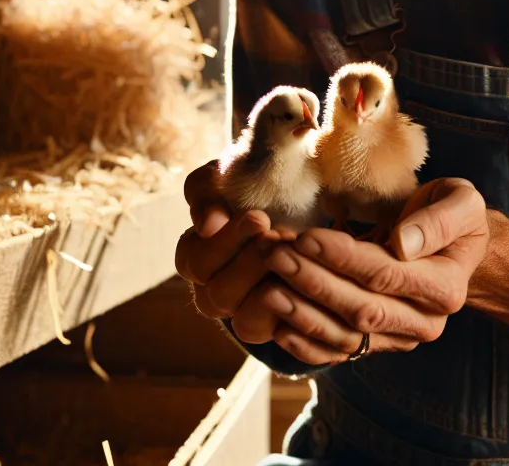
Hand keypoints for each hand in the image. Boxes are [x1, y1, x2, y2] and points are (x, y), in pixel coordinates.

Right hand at [175, 161, 292, 343]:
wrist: (308, 197)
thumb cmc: (258, 185)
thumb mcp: (227, 176)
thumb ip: (208, 193)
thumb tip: (208, 224)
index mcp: (196, 257)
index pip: (195, 262)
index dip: (225, 243)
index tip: (260, 218)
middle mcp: (214, 291)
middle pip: (218, 296)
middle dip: (251, 265)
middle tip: (282, 237)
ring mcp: (245, 313)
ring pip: (246, 322)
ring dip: (273, 289)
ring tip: (298, 258)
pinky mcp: (277, 326)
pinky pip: (280, 332)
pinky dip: (296, 308)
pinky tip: (313, 278)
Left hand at [261, 177, 490, 365]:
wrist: (456, 249)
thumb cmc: (454, 216)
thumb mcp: (460, 203)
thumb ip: (438, 221)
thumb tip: (402, 244)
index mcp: (446, 287)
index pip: (386, 275)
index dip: (343, 258)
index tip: (305, 237)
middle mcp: (424, 322)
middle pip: (361, 309)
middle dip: (314, 283)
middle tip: (274, 256)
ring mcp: (399, 339)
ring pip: (346, 335)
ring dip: (303, 314)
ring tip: (267, 287)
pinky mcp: (378, 344)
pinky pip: (339, 353)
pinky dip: (306, 346)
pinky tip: (278, 327)